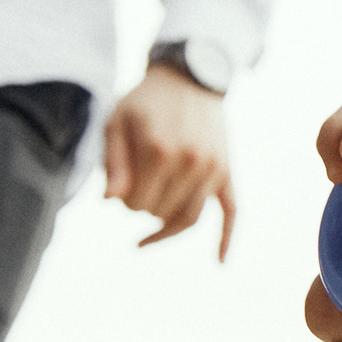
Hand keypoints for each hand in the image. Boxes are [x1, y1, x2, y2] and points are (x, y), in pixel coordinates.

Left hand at [103, 62, 235, 256]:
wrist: (191, 78)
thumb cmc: (146, 101)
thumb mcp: (117, 122)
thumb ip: (112, 163)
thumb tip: (111, 201)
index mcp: (160, 150)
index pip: (136, 204)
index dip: (122, 202)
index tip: (118, 187)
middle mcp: (192, 162)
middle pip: (161, 213)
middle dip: (142, 209)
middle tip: (133, 190)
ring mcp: (214, 169)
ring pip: (189, 219)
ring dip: (166, 226)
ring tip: (149, 227)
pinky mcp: (228, 172)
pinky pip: (231, 212)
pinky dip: (225, 239)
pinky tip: (219, 263)